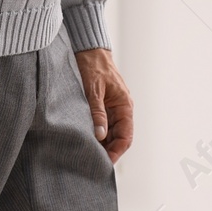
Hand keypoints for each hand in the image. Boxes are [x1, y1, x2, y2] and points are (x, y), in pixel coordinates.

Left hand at [74, 47, 132, 162]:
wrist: (88, 49)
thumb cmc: (93, 65)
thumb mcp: (93, 89)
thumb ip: (97, 112)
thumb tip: (100, 135)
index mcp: (125, 105)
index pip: (126, 136)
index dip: (116, 151)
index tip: (104, 162)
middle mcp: (121, 109)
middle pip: (118, 137)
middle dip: (107, 150)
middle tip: (91, 160)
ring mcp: (112, 108)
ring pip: (110, 132)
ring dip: (101, 142)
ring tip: (87, 152)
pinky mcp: (102, 105)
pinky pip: (102, 124)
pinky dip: (96, 132)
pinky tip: (85, 138)